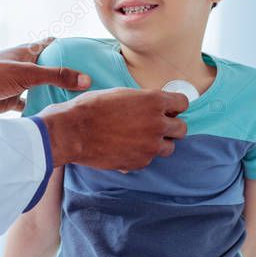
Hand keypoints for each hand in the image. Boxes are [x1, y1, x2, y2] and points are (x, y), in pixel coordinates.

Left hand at [0, 37, 90, 119]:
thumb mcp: (27, 74)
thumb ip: (56, 76)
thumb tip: (86, 79)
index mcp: (27, 52)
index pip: (52, 45)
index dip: (68, 46)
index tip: (88, 52)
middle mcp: (24, 66)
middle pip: (49, 68)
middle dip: (66, 73)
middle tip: (90, 81)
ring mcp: (18, 83)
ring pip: (41, 87)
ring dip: (54, 92)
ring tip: (78, 99)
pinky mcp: (11, 100)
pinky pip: (30, 103)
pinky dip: (41, 107)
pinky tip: (54, 114)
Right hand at [40, 87, 188, 169]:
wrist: (72, 132)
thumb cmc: (91, 108)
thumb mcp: (121, 94)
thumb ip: (144, 101)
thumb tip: (157, 107)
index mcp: (154, 101)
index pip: (183, 103)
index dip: (174, 106)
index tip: (167, 109)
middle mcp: (157, 124)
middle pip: (182, 129)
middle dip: (171, 127)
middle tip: (155, 125)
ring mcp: (150, 146)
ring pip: (169, 147)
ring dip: (159, 143)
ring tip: (140, 138)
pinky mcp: (140, 162)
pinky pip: (150, 159)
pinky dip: (142, 154)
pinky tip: (126, 147)